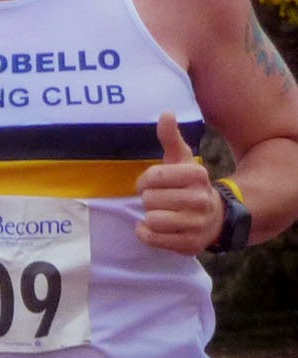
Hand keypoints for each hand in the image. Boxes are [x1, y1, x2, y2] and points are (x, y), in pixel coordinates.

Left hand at [134, 111, 221, 255]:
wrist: (214, 218)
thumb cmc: (188, 185)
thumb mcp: (180, 160)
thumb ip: (170, 138)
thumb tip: (165, 113)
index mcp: (197, 175)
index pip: (152, 176)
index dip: (144, 181)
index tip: (150, 184)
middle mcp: (201, 199)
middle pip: (149, 199)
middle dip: (149, 200)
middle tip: (161, 201)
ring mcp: (197, 224)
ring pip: (151, 219)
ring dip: (149, 217)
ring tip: (162, 214)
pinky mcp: (190, 245)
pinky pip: (152, 237)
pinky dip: (146, 233)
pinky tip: (154, 227)